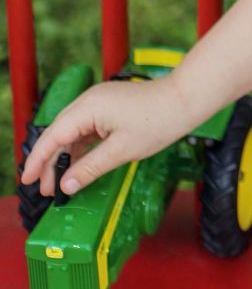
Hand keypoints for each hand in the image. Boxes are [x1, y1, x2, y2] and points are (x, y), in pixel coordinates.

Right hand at [19, 75, 191, 196]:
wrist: (186, 99)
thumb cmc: (159, 120)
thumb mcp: (121, 151)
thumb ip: (89, 168)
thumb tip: (66, 185)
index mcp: (88, 108)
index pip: (53, 137)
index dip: (38, 161)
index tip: (28, 181)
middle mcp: (89, 101)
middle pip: (59, 133)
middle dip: (49, 162)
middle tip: (45, 189)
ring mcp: (100, 102)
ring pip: (72, 132)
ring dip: (65, 156)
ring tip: (60, 183)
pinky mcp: (110, 106)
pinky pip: (87, 128)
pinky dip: (81, 147)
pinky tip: (78, 165)